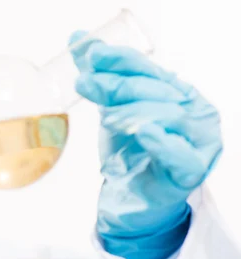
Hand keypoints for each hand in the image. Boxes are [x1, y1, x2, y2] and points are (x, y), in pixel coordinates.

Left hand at [70, 31, 221, 258]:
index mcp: (176, 91)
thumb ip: (100, 78)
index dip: (121, 60)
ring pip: (170, 117)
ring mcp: (199, 140)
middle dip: (120, 85)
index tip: (92, 55)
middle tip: (86, 84)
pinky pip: (181, 155)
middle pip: (157, 91)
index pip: (149, 69)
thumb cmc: (130, 152)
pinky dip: (163, 143)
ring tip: (107, 117)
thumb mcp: (111, 110)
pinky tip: (144, 134)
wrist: (133, 198)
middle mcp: (194, 110)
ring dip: (135, 112)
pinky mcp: (192, 171)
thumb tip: (77, 41)